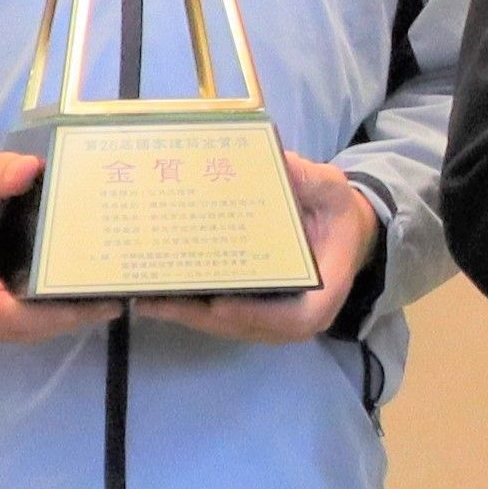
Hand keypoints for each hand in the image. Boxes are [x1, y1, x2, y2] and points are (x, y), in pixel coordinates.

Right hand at [0, 149, 125, 345]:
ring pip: (9, 335)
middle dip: (60, 320)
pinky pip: (1, 332)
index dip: (43, 316)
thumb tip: (32, 168)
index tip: (85, 303)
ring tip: (94, 306)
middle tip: (106, 304)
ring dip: (51, 325)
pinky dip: (34, 324)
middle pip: (11, 328)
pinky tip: (63, 307)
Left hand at [138, 155, 384, 343]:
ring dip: (187, 317)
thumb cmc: (335, 212)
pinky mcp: (256, 315)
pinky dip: (191, 311)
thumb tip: (280, 161)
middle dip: (201, 316)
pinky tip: (157, 296)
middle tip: (159, 300)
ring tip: (146, 300)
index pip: (294, 317)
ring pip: (229, 328)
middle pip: (248, 326)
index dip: (255, 314)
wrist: (341, 232)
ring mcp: (275, 320)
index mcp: (325, 289)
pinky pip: (223, 319)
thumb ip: (310, 179)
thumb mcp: (331, 189)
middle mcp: (299, 316)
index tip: (220, 303)